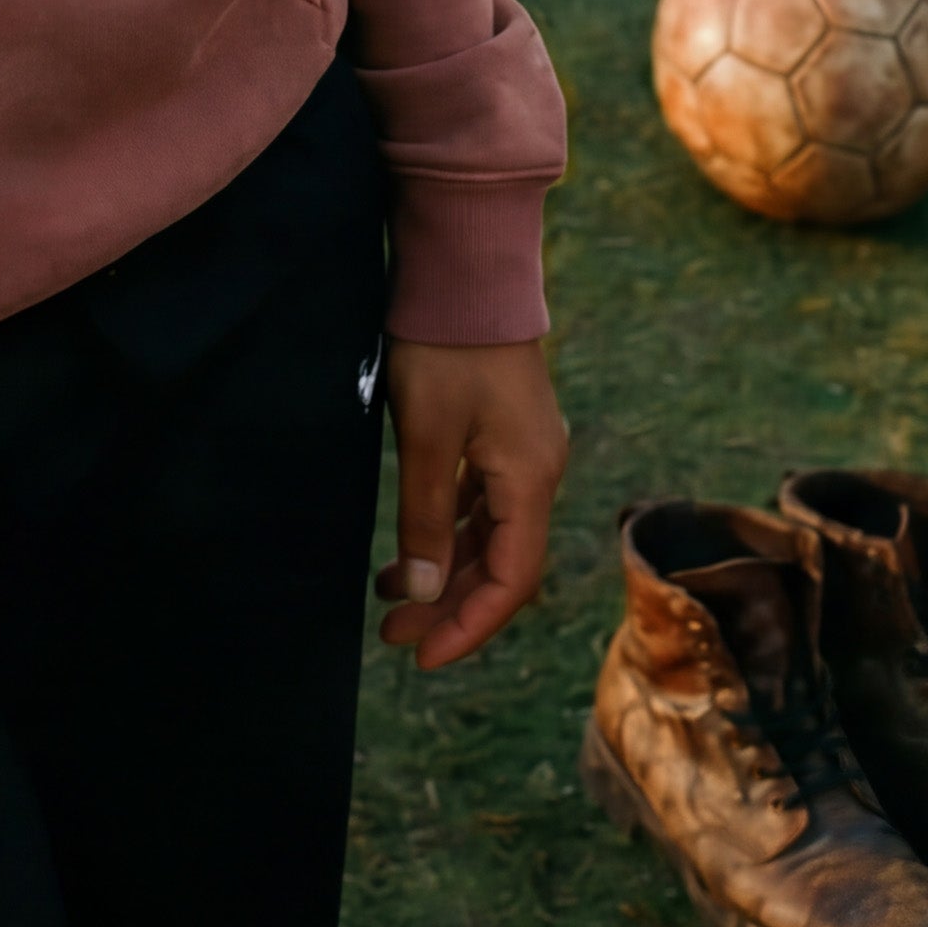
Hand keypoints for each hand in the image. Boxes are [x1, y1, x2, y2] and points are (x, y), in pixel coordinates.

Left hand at [374, 338, 566, 672]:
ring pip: (489, 535)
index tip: (422, 657)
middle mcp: (538, 473)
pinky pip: (482, 503)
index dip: (468, 626)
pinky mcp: (504, 434)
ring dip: (444, 569)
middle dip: (449, 605)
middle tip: (392, 633)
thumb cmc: (445, 347)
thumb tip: (420, 594)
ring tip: (389, 596)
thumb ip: (423, 518)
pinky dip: (447, 531)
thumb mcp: (426, 437)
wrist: (465, 269)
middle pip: (501, 564)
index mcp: (530, 480)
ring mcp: (524, 453)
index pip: (510, 581)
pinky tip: (413, 546)